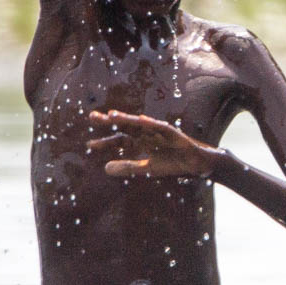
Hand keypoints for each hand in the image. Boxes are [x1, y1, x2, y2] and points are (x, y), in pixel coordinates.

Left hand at [86, 110, 224, 178]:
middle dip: (111, 121)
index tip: (89, 144)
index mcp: (141, 142)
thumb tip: (105, 168)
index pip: (120, 139)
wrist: (196, 164)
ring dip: (127, 119)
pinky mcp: (173, 133)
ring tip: (112, 116)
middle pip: (126, 126)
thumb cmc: (172, 163)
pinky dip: (151, 124)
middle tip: (92, 117)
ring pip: (140, 123)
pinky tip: (141, 120)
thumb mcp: (146, 169)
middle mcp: (148, 133)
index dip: (105, 142)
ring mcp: (160, 132)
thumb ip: (127, 167)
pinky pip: (160, 127)